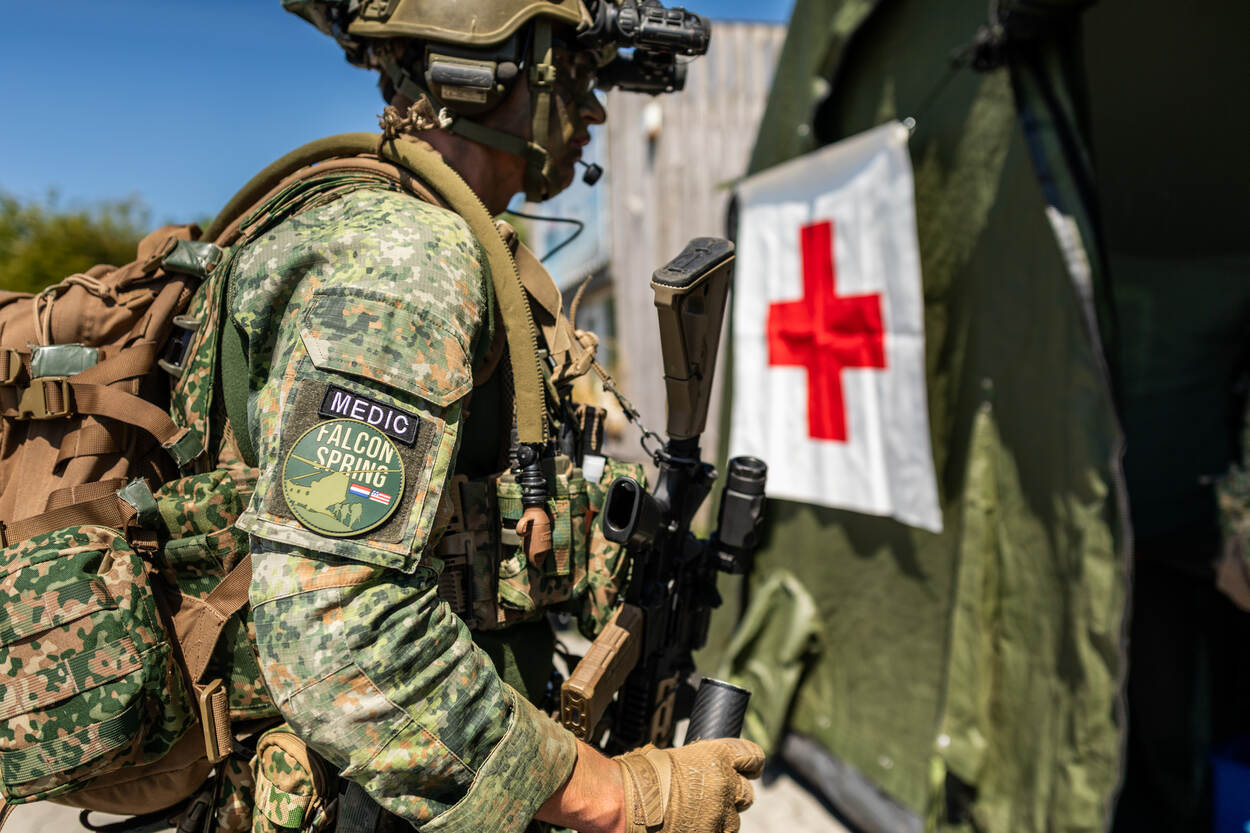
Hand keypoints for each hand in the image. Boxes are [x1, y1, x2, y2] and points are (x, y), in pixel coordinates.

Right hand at [614, 738, 765, 832]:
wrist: (626, 800)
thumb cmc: (640, 775)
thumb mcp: (674, 756)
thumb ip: (698, 764)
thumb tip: (701, 771)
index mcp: (717, 756)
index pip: (752, 757)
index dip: (750, 765)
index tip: (749, 770)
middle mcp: (725, 783)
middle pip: (746, 793)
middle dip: (732, 796)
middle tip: (713, 798)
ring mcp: (720, 814)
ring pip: (733, 821)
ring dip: (719, 819)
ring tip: (695, 817)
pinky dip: (709, 831)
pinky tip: (691, 826)